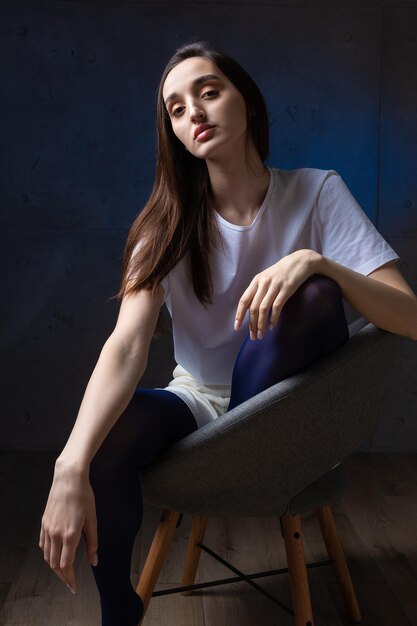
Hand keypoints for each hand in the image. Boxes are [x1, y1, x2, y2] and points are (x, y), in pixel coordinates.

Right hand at [39, 461, 97, 593]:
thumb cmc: (84, 496)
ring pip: (47, 556)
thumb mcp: (92, 518)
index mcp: (70, 534)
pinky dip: (48, 554)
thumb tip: (94, 561)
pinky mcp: (44, 522)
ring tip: (64, 571)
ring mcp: (48, 528)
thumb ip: (93, 541)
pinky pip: (43, 545)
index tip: (74, 587)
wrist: (69, 478)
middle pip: (55, 565)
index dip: (70, 579)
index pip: (66, 565)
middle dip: (63, 577)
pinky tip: (55, 554)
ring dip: (55, 567)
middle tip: (70, 583)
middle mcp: (56, 534)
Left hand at [234, 249, 320, 338]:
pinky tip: (272, 326)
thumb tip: (251, 309)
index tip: (237, 327)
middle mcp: (263, 283)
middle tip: (253, 336)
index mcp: (257, 281)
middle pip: (253, 307)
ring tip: (261, 334)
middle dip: (252, 324)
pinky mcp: (287, 288)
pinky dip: (273, 318)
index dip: (239, 315)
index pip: (244, 300)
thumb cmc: (283, 272)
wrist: (301, 261)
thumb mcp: (267, 278)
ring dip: (261, 324)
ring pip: (263, 308)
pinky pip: (277, 306)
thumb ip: (259, 291)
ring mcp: (275, 285)